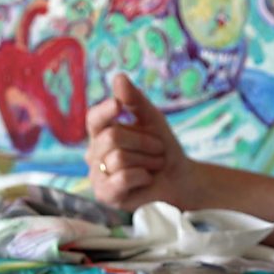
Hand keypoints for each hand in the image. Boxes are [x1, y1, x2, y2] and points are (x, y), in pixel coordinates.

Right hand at [84, 73, 199, 210]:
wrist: (179, 179)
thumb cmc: (162, 148)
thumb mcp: (152, 119)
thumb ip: (134, 100)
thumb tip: (118, 77)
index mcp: (102, 134)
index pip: (94, 118)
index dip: (105, 110)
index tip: (119, 105)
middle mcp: (94, 154)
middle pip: (112, 137)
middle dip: (143, 141)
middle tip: (158, 149)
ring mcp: (97, 176)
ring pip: (118, 158)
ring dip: (147, 160)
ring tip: (153, 165)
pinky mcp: (105, 195)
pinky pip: (121, 177)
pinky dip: (142, 175)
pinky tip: (146, 179)